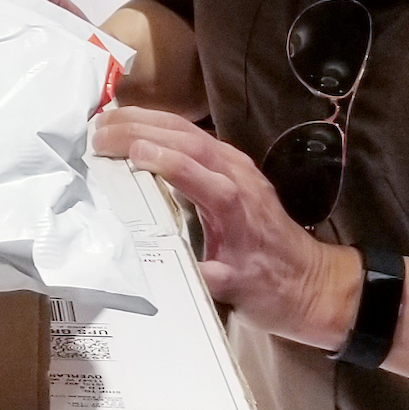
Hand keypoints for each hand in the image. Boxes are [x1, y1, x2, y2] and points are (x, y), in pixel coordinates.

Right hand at [90, 105, 354, 343]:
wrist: (310, 281)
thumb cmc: (271, 287)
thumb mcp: (240, 290)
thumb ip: (212, 278)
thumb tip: (176, 273)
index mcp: (235, 204)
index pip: (196, 172)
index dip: (163, 159)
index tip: (127, 153)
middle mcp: (236, 176)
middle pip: (187, 140)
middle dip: (141, 129)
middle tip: (98, 130)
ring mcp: (236, 166)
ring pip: (189, 132)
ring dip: (147, 121)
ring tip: (107, 119)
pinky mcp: (233, 166)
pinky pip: (193, 136)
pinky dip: (161, 126)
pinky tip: (137, 125)